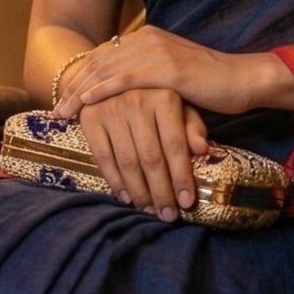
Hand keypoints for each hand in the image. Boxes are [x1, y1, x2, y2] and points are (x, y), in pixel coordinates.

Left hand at [57, 26, 257, 124]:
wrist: (242, 80)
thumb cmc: (211, 83)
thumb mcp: (173, 75)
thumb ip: (149, 76)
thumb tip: (127, 92)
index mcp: (148, 36)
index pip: (104, 56)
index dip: (81, 76)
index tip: (64, 97)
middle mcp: (148, 39)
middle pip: (99, 62)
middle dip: (73, 86)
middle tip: (55, 108)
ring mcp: (156, 52)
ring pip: (106, 71)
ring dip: (80, 92)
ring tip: (63, 111)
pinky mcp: (166, 69)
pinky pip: (125, 80)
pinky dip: (102, 91)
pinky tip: (86, 102)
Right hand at [78, 89, 207, 220]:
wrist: (112, 78)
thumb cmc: (155, 100)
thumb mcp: (180, 107)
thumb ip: (193, 126)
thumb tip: (203, 149)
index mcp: (164, 97)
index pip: (175, 144)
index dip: (181, 176)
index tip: (187, 202)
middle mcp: (137, 100)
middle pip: (151, 157)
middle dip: (161, 191)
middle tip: (168, 215)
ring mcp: (111, 109)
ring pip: (128, 161)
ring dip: (140, 192)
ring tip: (150, 210)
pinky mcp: (90, 118)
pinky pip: (104, 158)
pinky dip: (115, 181)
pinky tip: (128, 197)